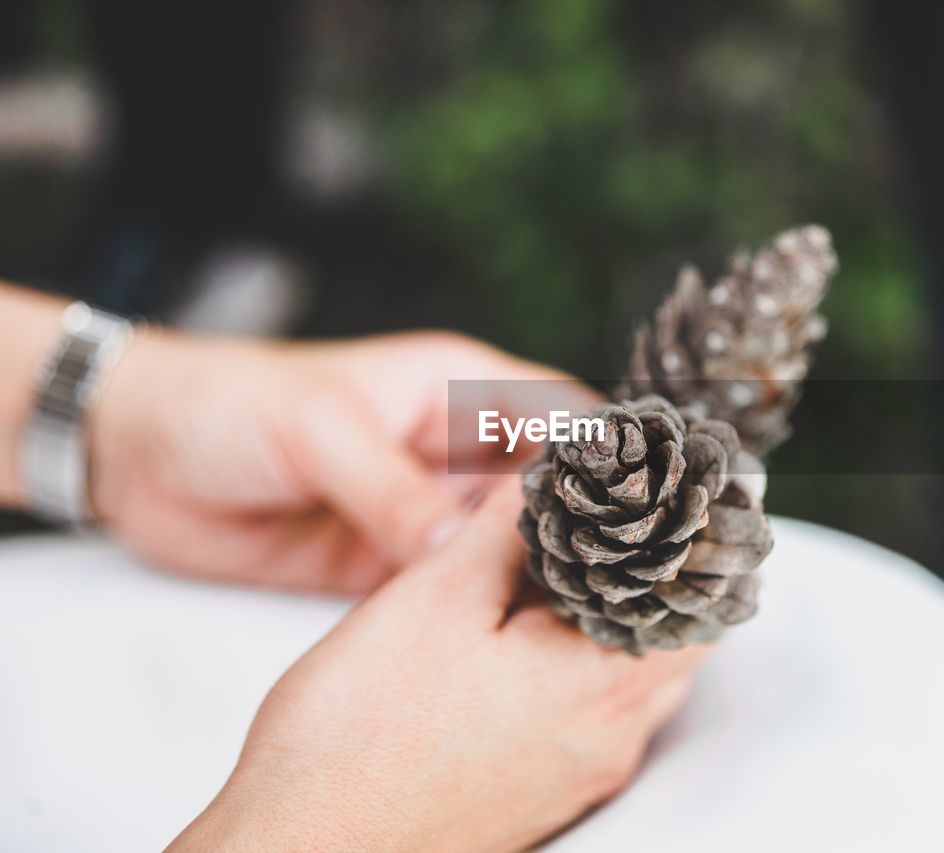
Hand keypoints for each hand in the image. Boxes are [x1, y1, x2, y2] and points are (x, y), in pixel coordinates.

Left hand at [90, 328, 594, 593]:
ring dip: (538, 580)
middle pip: (548, 494)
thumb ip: (392, 491)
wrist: (137, 453)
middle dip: (586, 533)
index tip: (650, 511)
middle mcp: (458, 451)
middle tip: (628, 585)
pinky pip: (452, 591)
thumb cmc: (234, 406)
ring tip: (585, 621)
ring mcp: (428, 512)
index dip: (609, 460)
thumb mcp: (320, 432)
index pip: (560, 419)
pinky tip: (512, 643)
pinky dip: (480, 613)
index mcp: (460, 389)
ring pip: (507, 549)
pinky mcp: (392, 565)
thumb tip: (459, 550)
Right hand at [170, 483, 707, 851]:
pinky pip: (597, 712)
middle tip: (625, 513)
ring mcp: (582, 771)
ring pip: (637, 675)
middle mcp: (611, 737)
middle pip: (677, 638)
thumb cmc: (358, 729)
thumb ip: (510, 527)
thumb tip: (558, 469)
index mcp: (603, 683)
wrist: (301, 848)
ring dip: (622, 617)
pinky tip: (535, 636)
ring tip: (576, 563)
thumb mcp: (437, 596)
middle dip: (659, 572)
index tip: (681, 486)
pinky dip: (588, 662)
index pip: (703, 601)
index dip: (698, 536)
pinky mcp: (546, 791)